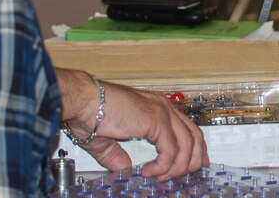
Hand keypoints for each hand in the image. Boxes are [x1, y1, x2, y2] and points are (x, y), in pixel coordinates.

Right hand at [58, 68, 208, 179]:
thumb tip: (123, 167)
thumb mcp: (106, 140)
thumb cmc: (89, 113)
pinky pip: (170, 150)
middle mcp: (163, 107)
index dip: (194, 147)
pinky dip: (163, 165)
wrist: (84, 101)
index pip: (186, 127)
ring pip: (186, 144)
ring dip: (177, 166)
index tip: (194, 164)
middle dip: (194, 158)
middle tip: (187, 174)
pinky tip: (149, 171)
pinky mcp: (156, 121)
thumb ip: (116, 154)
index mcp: (156, 108)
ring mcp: (162, 112)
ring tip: (162, 177)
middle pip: (194, 135)